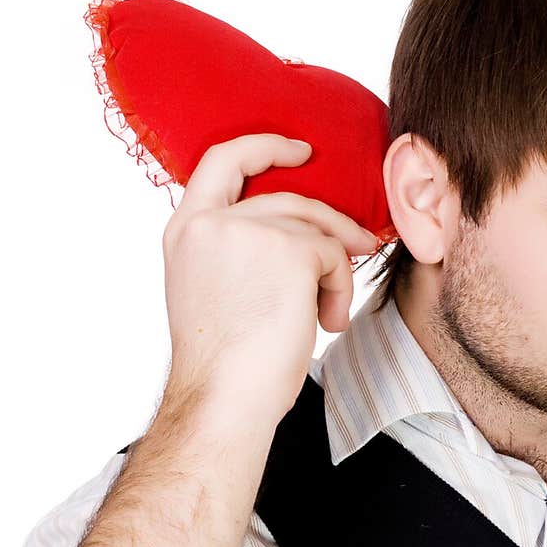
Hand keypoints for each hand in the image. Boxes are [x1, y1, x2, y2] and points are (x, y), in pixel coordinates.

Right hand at [160, 133, 378, 425]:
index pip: (221, 162)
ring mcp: (248, 232)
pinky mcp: (288, 250)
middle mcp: (211, 223)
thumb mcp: (212, 291)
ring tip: (329, 312)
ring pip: (316, 229)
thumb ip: (234, 251)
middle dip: (331, 221)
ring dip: (334, 270)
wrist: (224, 398)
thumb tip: (296, 236)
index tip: (300, 151)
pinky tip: (327, 322)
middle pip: (288, 197)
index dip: (264, 148)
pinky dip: (340, 288)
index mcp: (185, 232)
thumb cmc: (223, 366)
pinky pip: (334, 254)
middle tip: (361, 242)